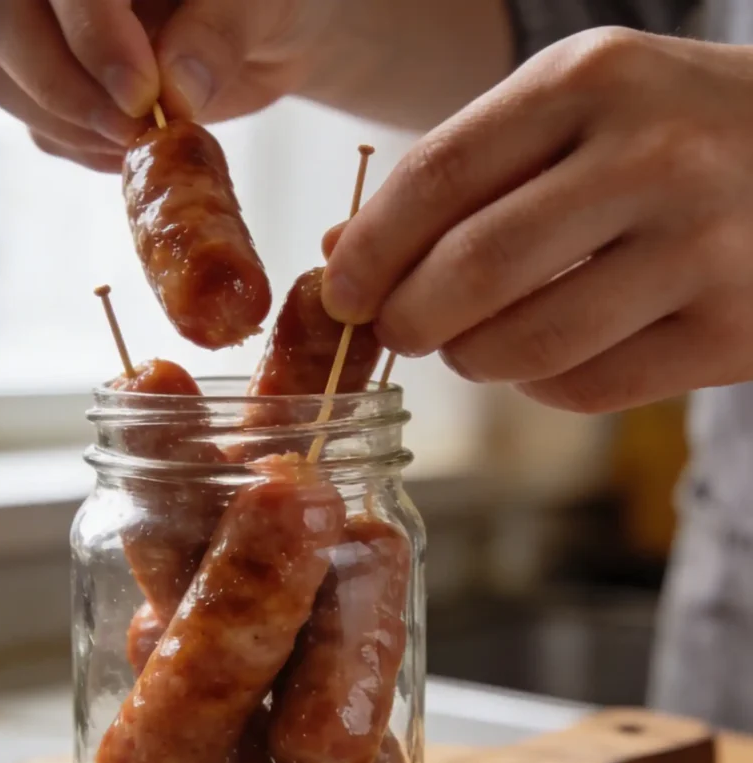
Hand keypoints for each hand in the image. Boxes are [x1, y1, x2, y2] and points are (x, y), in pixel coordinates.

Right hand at [0, 0, 337, 170]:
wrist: (263, 34)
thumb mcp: (263, 3)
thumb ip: (221, 31)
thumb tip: (175, 86)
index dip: (89, 34)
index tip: (141, 92)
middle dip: (63, 87)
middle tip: (136, 127)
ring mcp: (36, 24)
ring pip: (0, 77)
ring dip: (72, 126)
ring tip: (145, 138)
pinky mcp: (45, 82)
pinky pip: (37, 126)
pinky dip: (85, 148)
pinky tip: (136, 145)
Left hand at [322, 29, 752, 413]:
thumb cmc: (667, 133)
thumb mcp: (568, 113)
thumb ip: (459, 174)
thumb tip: (341, 252)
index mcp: (591, 81)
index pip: (437, 178)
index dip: (368, 252)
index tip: (339, 292)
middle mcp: (653, 157)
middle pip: (473, 272)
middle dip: (408, 320)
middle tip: (399, 331)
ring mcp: (703, 248)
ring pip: (525, 346)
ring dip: (471, 360)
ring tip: (474, 342)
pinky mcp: (732, 331)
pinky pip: (585, 389)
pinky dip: (539, 386)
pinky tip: (546, 356)